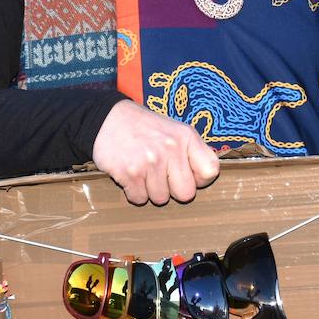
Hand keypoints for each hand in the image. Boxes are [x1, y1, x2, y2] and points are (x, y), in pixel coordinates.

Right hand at [92, 101, 219, 205]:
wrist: (107, 118)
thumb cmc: (145, 128)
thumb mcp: (175, 130)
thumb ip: (192, 151)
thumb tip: (209, 175)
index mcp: (186, 137)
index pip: (210, 171)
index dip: (199, 179)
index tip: (187, 175)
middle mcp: (170, 148)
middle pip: (186, 193)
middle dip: (173, 189)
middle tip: (161, 175)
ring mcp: (150, 161)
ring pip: (161, 199)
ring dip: (151, 190)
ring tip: (144, 171)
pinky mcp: (130, 172)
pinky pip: (139, 199)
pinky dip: (134, 192)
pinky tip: (131, 175)